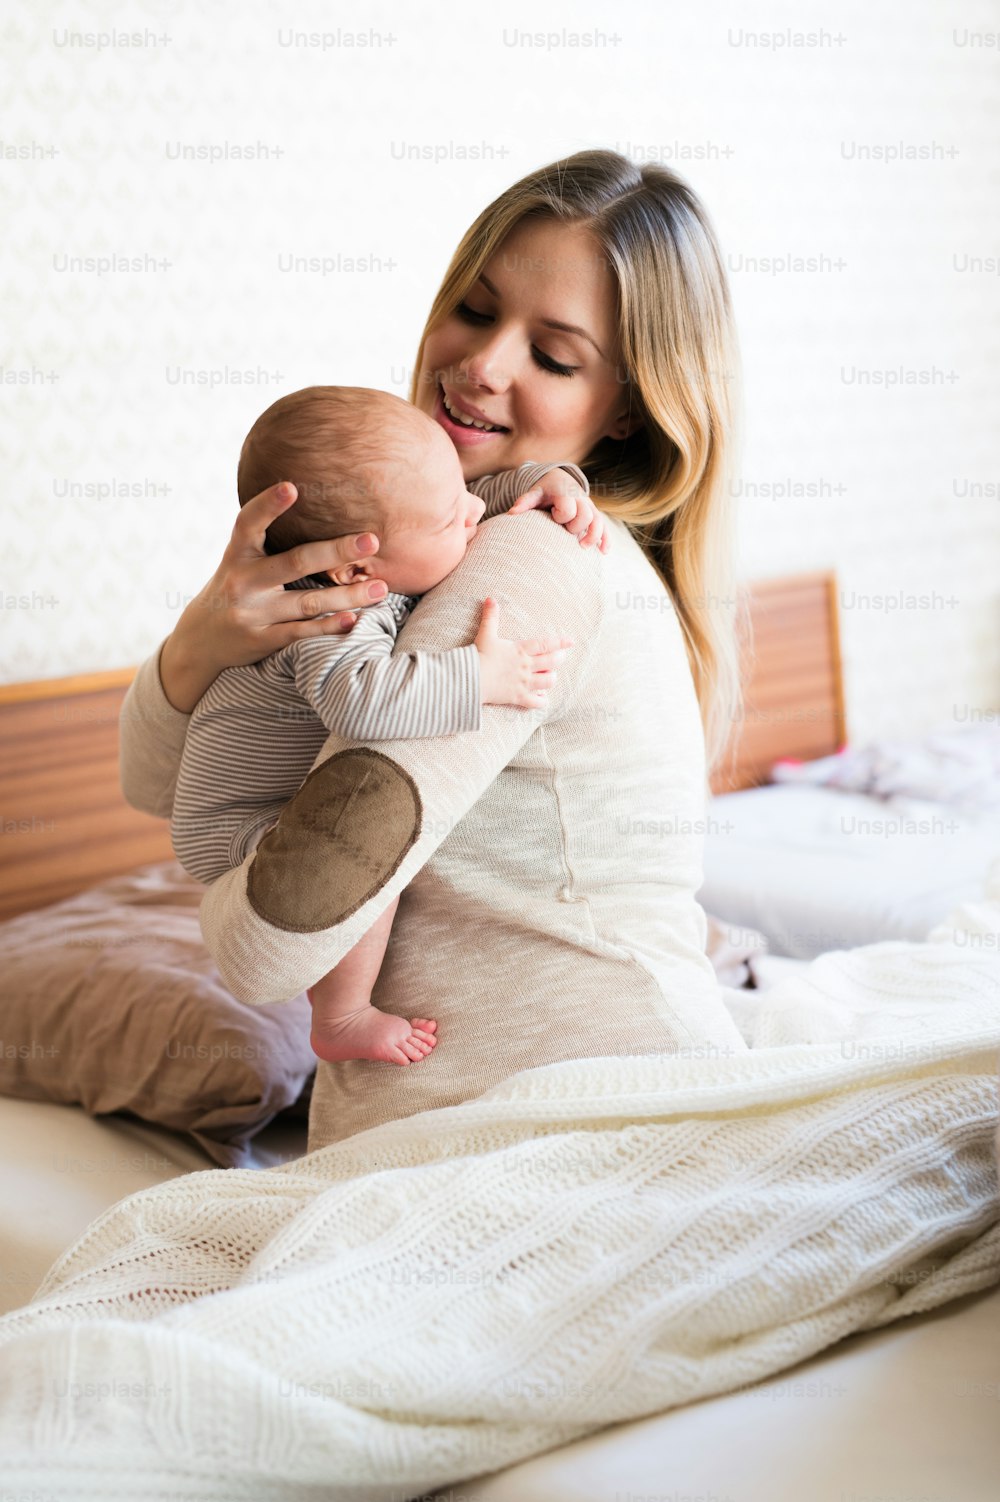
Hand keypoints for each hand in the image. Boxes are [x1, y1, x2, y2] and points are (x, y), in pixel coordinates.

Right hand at [159, 482, 390, 711]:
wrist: (201, 638)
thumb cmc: (234, 587)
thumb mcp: (239, 559)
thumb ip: (266, 539)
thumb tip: (310, 499)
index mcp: (236, 554)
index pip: (249, 524)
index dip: (268, 504)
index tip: (292, 486)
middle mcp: (243, 581)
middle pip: (295, 562)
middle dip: (336, 552)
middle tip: (371, 540)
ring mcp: (253, 613)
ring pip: (308, 602)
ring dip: (348, 595)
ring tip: (381, 588)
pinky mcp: (263, 639)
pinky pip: (302, 632)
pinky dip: (329, 626)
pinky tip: (353, 619)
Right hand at [473, 597, 573, 709]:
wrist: (471, 678)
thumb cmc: (479, 655)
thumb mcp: (486, 634)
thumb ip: (491, 617)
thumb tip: (490, 599)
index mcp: (521, 650)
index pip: (546, 644)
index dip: (560, 642)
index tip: (571, 641)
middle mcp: (527, 666)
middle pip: (552, 662)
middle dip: (559, 659)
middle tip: (561, 657)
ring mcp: (524, 683)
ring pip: (548, 682)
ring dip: (552, 678)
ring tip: (550, 676)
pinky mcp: (519, 697)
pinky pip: (537, 702)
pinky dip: (542, 700)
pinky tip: (542, 697)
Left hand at [507, 468, 609, 552]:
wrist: (561, 480)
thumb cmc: (545, 490)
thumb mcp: (535, 493)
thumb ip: (525, 501)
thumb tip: (511, 513)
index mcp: (566, 493)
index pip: (568, 509)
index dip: (561, 516)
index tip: (553, 517)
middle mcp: (581, 499)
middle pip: (586, 516)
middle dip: (576, 527)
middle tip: (566, 532)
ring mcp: (589, 507)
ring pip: (598, 521)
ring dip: (593, 536)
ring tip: (583, 547)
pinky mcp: (594, 515)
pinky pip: (604, 527)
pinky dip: (605, 539)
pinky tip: (603, 552)